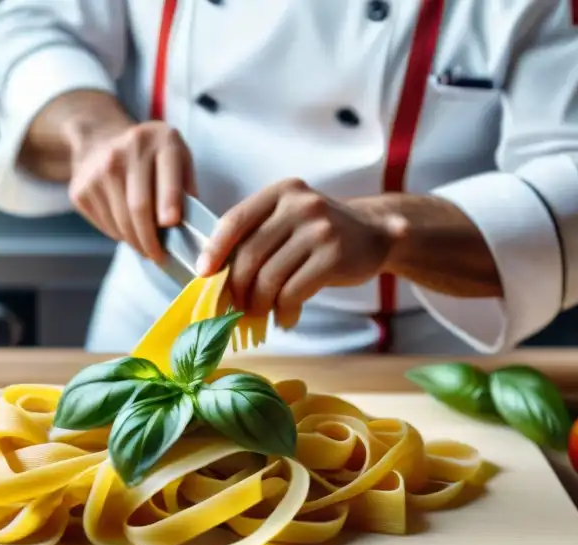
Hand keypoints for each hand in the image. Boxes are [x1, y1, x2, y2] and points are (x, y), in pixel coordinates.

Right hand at [67, 120, 195, 262]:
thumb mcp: (178, 157)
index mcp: (159, 142)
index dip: (168, 203)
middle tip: (160, 257)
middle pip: (139, 207)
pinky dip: (120, 235)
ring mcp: (98, 171)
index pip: (164, 177)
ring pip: (121, 222)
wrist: (99, 142)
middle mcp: (125, 152)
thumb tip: (190, 227)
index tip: (172, 224)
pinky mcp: (81, 190)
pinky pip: (106, 225)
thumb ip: (187, 187)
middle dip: (152, 240)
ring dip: (136, 243)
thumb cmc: (151, 157)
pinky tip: (128, 230)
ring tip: (147, 248)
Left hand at [197, 179, 407, 327]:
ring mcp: (319, 229)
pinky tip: (286, 317)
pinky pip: (294, 291)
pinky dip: (284, 311)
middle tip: (234, 309)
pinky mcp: (334, 255)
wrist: (374, 234)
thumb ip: (256, 235)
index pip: (235, 219)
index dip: (214, 250)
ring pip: (270, 277)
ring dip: (259, 305)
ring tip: (260, 316)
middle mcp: (299, 205)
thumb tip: (214, 275)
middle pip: (250, 254)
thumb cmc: (319, 234)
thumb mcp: (288, 219)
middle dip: (237, 288)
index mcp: (280, 192)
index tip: (202, 274)